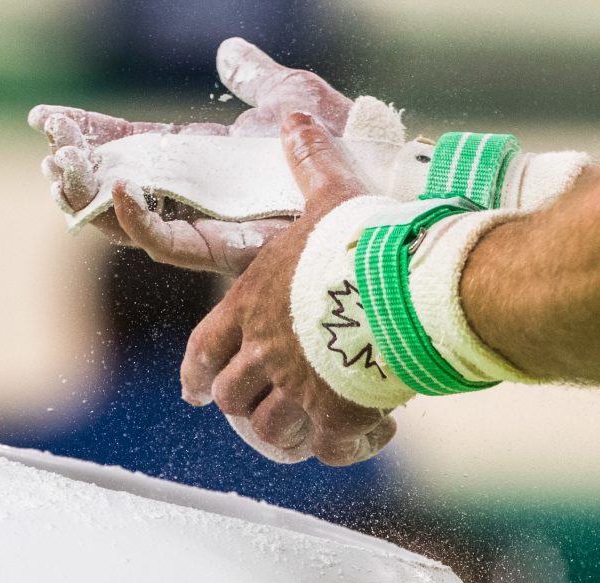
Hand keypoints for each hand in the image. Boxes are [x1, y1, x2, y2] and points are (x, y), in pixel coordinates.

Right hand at [29, 37, 352, 273]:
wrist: (385, 177)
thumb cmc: (346, 140)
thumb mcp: (294, 96)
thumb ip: (257, 79)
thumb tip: (228, 51)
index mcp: (207, 161)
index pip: (134, 148)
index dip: (91, 135)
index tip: (45, 120)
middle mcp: (202, 198)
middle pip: (122, 189)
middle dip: (79, 174)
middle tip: (47, 155)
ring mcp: (213, 226)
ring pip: (135, 225)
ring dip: (94, 201)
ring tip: (62, 175)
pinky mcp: (229, 251)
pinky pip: (173, 244)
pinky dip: (141, 222)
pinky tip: (119, 192)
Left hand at [177, 113, 398, 465]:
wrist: (408, 281)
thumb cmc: (364, 236)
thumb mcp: (330, 195)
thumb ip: (309, 162)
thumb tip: (296, 116)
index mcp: (252, 306)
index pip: (204, 348)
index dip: (196, 372)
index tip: (191, 391)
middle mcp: (266, 352)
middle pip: (232, 397)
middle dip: (243, 405)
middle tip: (261, 410)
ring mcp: (299, 388)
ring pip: (273, 430)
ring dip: (290, 431)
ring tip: (315, 426)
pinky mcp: (339, 415)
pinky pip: (333, 449)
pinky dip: (348, 447)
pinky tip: (372, 433)